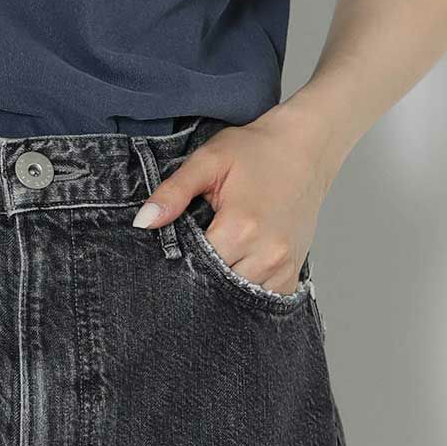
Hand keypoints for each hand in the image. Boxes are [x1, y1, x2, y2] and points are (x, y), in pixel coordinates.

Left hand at [131, 102, 338, 293]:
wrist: (304, 147)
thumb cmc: (254, 150)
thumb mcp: (207, 161)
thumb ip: (173, 192)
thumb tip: (142, 222)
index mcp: (241, 226)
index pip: (197, 265)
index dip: (180, 259)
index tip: (175, 246)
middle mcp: (266, 253)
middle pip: (218, 285)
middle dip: (200, 273)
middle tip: (192, 251)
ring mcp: (284, 266)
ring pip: (240, 296)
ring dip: (223, 283)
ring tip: (216, 253)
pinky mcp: (294, 271)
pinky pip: (264, 297)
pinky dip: (247, 288)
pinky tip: (236, 264)